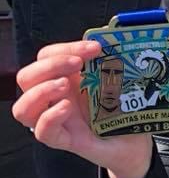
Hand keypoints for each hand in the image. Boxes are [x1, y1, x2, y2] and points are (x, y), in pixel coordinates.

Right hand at [13, 40, 152, 177]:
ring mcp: (57, 120)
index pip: (46, 57)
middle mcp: (55, 99)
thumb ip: (109, 61)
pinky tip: (66, 108)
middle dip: (49, 65)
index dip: (65, 48)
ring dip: (41, 91)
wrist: (135, 142)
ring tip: (64, 85)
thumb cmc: (122, 110)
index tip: (95, 47)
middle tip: (77, 64)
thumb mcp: (116, 81)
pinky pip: (42, 132)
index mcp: (64, 79)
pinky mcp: (65, 140)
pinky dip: (50, 117)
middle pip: (27, 77)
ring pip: (23, 108)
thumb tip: (109, 35)